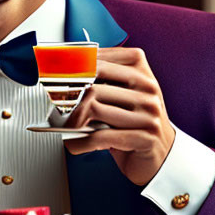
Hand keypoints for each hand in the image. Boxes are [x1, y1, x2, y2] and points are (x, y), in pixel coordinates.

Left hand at [63, 47, 174, 185]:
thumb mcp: (122, 96)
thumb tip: (62, 72)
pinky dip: (81, 142)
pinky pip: (102, 136)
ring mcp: (149, 113)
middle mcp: (148, 89)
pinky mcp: (145, 137)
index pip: (101, 59)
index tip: (53, 71)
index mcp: (141, 72)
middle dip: (68, 95)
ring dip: (71, 122)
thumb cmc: (135, 123)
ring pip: (95, 109)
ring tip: (64, 127)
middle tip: (54, 102)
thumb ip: (101, 82)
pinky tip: (74, 144)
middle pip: (93, 84)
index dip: (73, 65)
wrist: (161, 154)